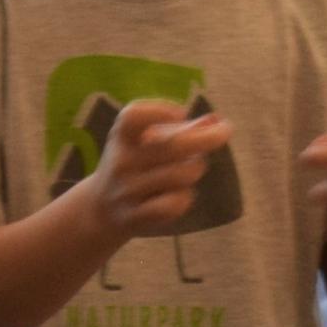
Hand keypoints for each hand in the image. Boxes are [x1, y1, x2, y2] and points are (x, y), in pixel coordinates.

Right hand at [78, 96, 231, 242]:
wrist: (100, 208)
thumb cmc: (134, 167)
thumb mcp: (145, 144)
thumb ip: (179, 130)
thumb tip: (216, 120)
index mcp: (121, 137)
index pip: (133, 116)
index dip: (160, 110)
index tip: (181, 113)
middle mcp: (121, 161)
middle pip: (172, 145)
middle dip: (207, 137)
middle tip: (225, 129)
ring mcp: (127, 189)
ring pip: (182, 174)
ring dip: (196, 168)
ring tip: (191, 167)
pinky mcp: (135, 215)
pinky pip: (174, 203)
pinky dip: (184, 198)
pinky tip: (179, 195)